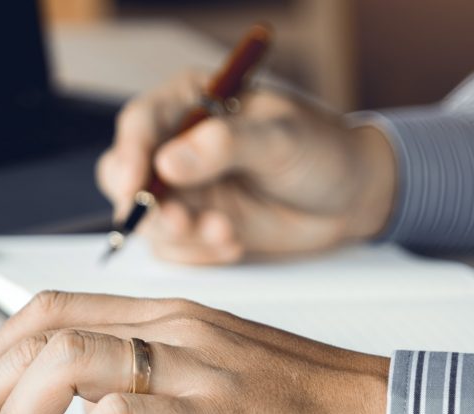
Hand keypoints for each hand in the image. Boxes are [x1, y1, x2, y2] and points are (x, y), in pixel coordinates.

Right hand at [95, 71, 396, 264]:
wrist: (349, 198)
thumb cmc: (322, 152)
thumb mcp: (282, 139)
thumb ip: (226, 146)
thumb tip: (168, 163)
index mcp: (190, 101)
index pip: (140, 122)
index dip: (131, 154)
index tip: (137, 185)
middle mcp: (174, 144)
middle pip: (123, 173)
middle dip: (146, 205)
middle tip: (181, 221)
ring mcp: (180, 189)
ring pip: (145, 218)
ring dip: (181, 234)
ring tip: (228, 233)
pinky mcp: (191, 226)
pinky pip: (170, 248)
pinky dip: (197, 253)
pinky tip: (234, 243)